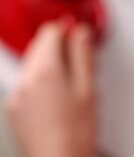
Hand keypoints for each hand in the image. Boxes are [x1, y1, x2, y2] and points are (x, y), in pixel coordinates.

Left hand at [5, 22, 97, 156]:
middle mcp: (25, 81)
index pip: (50, 32)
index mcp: (45, 72)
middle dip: (59, 47)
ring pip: (32, 63)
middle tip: (80, 62)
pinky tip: (58, 97)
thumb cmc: (76, 132)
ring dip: (50, 63)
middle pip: (38, 45)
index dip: (68, 31)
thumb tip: (80, 32)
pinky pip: (27, 82)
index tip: (79, 37)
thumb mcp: (88, 88)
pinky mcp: (15, 108)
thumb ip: (83, 55)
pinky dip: (41, 80)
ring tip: (71, 83)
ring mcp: (17, 95)